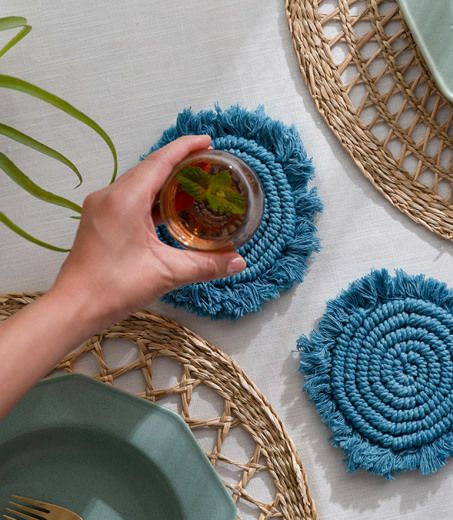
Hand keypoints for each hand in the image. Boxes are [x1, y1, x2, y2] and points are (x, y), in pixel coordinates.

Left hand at [51, 135, 245, 329]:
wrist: (76, 306)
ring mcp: (102, 208)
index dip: (185, 148)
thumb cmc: (113, 287)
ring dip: (166, 182)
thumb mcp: (167, 273)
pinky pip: (130, 198)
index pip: (160, 162)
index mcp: (125, 200)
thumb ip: (206, 264)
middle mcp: (110, 196)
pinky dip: (153, 198)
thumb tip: (238, 261)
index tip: (207, 141)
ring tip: (194, 184)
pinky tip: (170, 209)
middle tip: (208, 165)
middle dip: (179, 163)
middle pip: (150, 169)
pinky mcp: (101, 220)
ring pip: (139, 184)